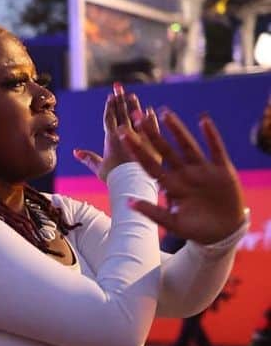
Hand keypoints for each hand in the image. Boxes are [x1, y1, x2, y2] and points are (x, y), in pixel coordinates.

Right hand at [74, 83, 150, 179]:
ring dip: (133, 105)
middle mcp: (125, 134)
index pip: (109, 119)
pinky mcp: (152, 141)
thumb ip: (88, 158)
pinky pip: (150, 126)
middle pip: (122, 113)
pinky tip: (149, 110)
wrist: (132, 184)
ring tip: (131, 95)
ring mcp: (139, 136)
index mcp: (111, 139)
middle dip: (119, 99)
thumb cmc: (114, 178)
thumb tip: (76, 152)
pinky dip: (149, 117)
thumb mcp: (99, 169)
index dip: (109, 107)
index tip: (110, 96)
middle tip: (119, 87)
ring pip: (136, 116)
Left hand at [120, 109, 246, 244]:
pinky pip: (215, 149)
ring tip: (164, 113)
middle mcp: (183, 174)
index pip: (149, 164)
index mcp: (170, 185)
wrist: (222, 233)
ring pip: (187, 145)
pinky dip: (211, 135)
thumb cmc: (196, 229)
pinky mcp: (221, 170)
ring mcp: (201, 170)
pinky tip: (203, 120)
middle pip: (164, 150)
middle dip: (150, 134)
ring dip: (176, 130)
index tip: (122, 135)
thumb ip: (152, 212)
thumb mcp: (172, 223)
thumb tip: (128, 203)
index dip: (136, 150)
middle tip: (136, 115)